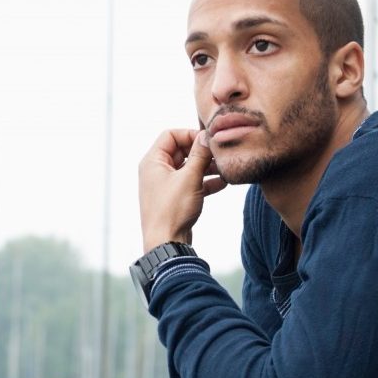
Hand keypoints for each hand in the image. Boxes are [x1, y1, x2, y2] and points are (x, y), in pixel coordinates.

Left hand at [138, 129, 226, 252]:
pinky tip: (223, 183)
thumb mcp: (190, 178)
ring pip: (188, 167)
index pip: (170, 135)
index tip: (208, 142)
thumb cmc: (172, 210)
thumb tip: (207, 135)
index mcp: (153, 161)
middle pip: (181, 150)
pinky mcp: (174, 198)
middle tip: (220, 155)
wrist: (166, 243)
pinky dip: (205, 182)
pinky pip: (191, 183)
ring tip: (225, 169)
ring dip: (206, 167)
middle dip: (202, 152)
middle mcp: (156, 171)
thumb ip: (199, 154)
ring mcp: (165, 185)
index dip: (190, 135)